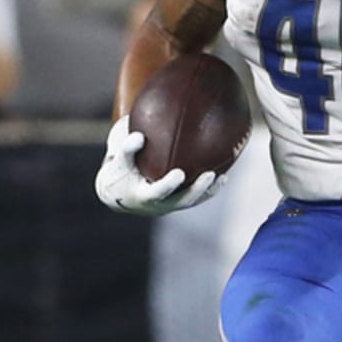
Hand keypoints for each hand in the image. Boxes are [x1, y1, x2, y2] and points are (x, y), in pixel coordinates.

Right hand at [94, 115, 223, 215]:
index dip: (168, 185)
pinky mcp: (178, 202)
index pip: (157, 193)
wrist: (121, 195)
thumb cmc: (119, 173)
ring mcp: (171, 206)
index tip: (179, 174)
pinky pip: (197, 198)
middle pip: (182, 201)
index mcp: (143, 197)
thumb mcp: (118, 162)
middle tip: (209, 174)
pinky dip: (210, 190)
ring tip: (221, 176)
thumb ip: (127, 149)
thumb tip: (139, 135)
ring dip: (208, 190)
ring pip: (192, 201)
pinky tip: (223, 176)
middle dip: (197, 189)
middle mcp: (160, 206)